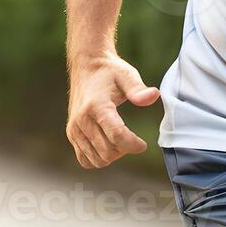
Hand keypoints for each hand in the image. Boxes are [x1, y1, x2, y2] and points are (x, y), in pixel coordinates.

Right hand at [66, 54, 159, 168]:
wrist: (86, 66)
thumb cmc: (109, 71)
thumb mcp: (127, 75)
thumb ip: (138, 89)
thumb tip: (154, 96)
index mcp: (96, 106)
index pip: (117, 136)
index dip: (133, 145)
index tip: (143, 145)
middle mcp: (82, 119)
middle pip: (107, 152)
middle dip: (124, 150)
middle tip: (132, 139)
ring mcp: (74, 128)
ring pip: (97, 159)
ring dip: (112, 156)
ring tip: (120, 140)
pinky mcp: (71, 133)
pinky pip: (85, 160)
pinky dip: (98, 158)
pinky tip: (107, 145)